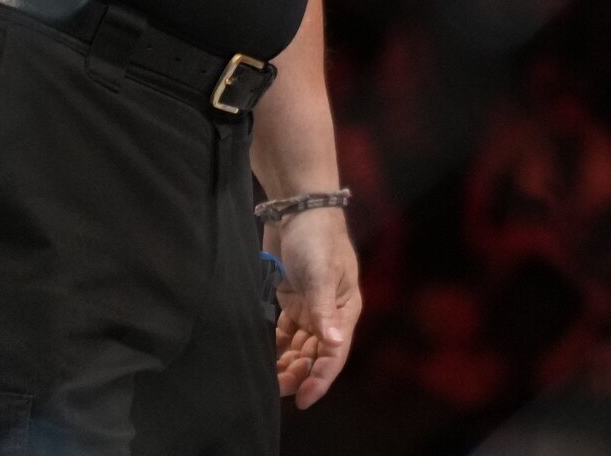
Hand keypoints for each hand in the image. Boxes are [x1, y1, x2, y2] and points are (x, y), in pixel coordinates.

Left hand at [271, 208, 359, 407]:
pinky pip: (285, 335)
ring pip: (300, 349)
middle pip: (316, 356)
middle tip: (276, 387)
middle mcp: (329, 314)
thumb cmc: (317, 240)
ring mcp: (310, 310)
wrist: (298, 211)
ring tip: (268, 377)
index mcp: (345, 309)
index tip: (302, 399)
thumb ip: (324, 310)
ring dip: (287, 365)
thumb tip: (333, 344)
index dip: (321, 379)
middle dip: (299, 374)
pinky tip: (265, 358)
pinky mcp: (292, 303)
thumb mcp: (320, 274)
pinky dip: (277, 349)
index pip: (335, 353)